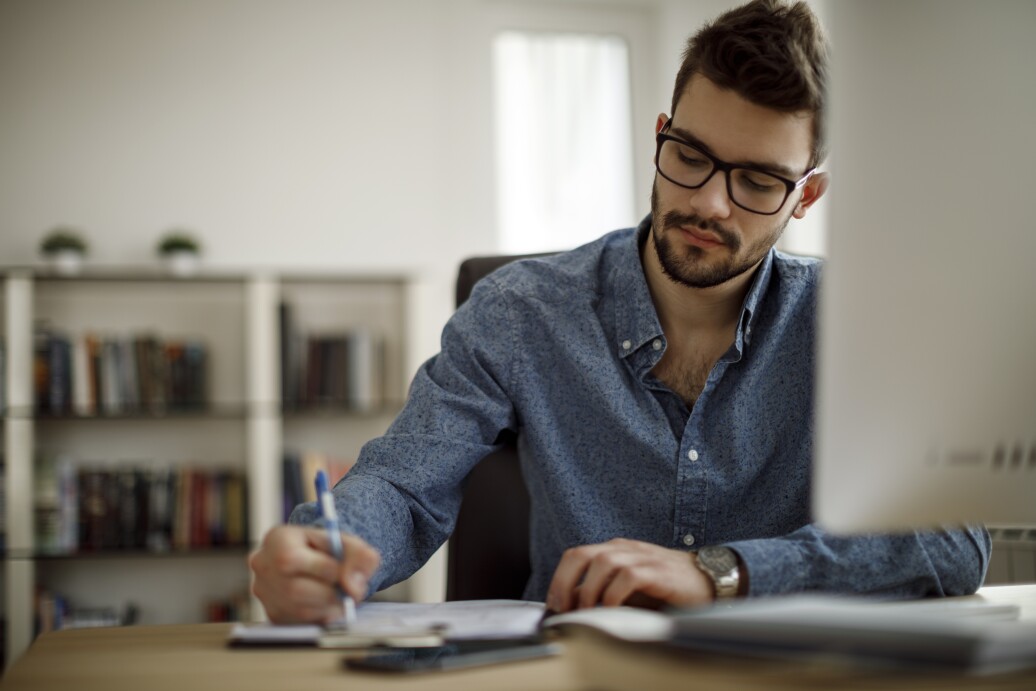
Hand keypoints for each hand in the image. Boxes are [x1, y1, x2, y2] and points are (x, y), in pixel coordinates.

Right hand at [248, 525, 379, 623]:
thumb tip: (353, 587)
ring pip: (299, 610)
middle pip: (295, 589)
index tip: (346, 573)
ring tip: (341, 595)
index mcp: (277, 539)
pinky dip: (321, 616)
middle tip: (349, 591)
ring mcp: (264, 592)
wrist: (319, 559)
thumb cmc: (330, 549)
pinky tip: (328, 603)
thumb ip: (359, 557)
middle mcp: (263, 565)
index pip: (290, 559)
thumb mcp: (348, 543)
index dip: (325, 569)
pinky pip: (300, 623)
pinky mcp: (273, 614)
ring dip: (328, 607)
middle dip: (330, 593)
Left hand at [546, 538, 715, 612]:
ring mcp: (641, 557)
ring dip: (589, 590)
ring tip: (586, 611)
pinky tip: (612, 609)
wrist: (707, 578)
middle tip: (564, 608)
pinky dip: (614, 594)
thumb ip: (602, 589)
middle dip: (565, 582)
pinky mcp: (657, 571)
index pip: (576, 555)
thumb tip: (572, 604)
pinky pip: (628, 577)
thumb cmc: (665, 585)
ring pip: (602, 562)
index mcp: (614, 549)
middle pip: (581, 555)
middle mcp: (624, 549)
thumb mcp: (627, 586)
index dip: (559, 579)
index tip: (554, 605)